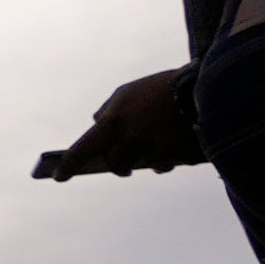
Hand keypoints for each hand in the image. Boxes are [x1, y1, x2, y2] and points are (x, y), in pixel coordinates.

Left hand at [34, 65, 203, 179]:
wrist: (206, 85)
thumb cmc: (161, 88)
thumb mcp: (128, 92)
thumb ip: (108, 110)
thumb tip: (94, 125)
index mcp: (114, 120)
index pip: (85, 148)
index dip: (70, 165)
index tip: (58, 177)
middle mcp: (131, 137)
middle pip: (117, 165)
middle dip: (120, 166)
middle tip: (123, 167)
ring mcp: (156, 148)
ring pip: (148, 167)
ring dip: (153, 159)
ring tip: (164, 141)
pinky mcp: (179, 156)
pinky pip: (171, 164)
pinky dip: (175, 157)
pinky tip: (182, 141)